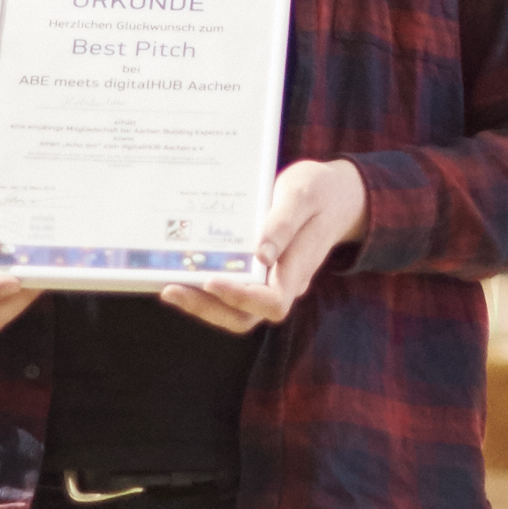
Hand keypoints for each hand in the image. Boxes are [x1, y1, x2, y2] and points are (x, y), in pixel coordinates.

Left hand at [160, 159, 366, 334]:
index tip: (211, 280)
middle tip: (171, 289)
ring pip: (235, 310)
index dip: (239, 298)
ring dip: (202, 303)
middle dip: (206, 308)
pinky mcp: (260, 273)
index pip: (271, 302)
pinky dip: (206, 288)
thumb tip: (262, 255)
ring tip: (168, 284)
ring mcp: (271, 281)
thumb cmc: (320, 191)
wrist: (338, 195)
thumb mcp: (303, 195)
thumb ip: (284, 223)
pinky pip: (233, 290)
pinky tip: (183, 270)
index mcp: (298, 268)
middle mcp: (284, 283)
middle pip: (245, 317)